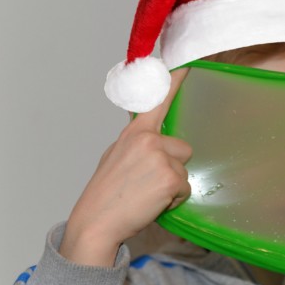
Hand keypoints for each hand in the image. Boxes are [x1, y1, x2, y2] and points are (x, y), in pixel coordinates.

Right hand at [59, 68, 191, 266]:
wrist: (97, 221)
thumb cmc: (106, 193)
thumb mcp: (116, 155)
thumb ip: (136, 142)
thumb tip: (147, 132)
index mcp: (135, 133)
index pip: (158, 101)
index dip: (174, 81)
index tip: (187, 63)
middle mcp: (149, 139)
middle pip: (183, 149)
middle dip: (173, 167)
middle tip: (148, 183)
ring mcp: (161, 157)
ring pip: (185, 171)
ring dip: (173, 185)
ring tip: (148, 194)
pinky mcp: (171, 177)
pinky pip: (187, 188)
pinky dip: (175, 199)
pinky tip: (154, 203)